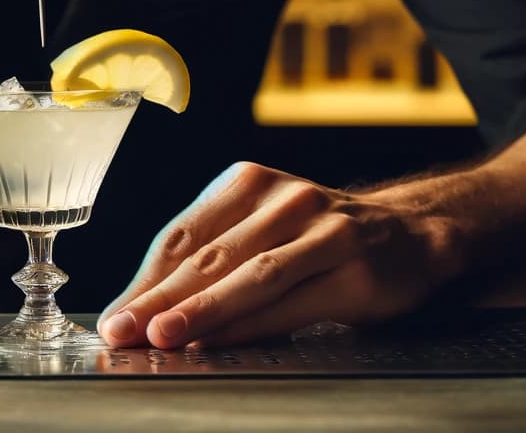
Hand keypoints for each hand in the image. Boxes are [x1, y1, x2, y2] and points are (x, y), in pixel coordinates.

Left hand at [98, 162, 460, 348]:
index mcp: (248, 183)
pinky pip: (293, 300)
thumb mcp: (262, 230)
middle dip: (159, 299)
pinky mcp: (354, 266)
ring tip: (163, 336)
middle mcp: (284, 200)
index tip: (115, 317)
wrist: (410, 232)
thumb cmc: (317, 239)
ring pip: (249, 275)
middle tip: (123, 331)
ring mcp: (323, 229)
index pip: (182, 236)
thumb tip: (144, 311)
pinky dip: (253, 324)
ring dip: (201, 310)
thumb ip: (211, 261)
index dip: (144, 280)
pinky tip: (222, 343)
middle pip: (208, 255)